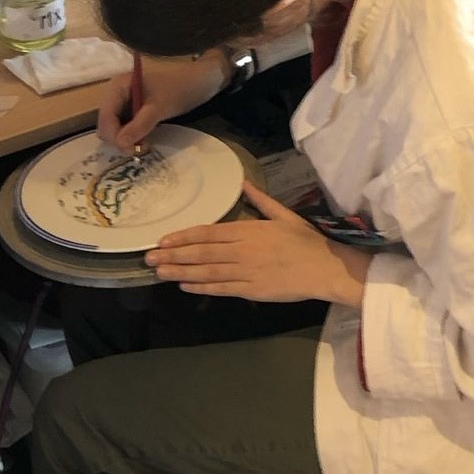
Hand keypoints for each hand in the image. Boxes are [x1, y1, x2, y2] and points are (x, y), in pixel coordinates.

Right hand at [96, 48, 231, 151]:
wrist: (199, 82)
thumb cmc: (179, 88)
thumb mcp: (159, 107)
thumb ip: (139, 125)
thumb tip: (120, 144)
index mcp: (118, 86)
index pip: (105, 115)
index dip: (113, 134)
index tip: (129, 150)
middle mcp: (117, 93)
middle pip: (106, 123)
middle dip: (118, 138)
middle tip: (137, 150)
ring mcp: (125, 102)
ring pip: (115, 127)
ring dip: (125, 139)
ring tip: (142, 146)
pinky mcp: (134, 110)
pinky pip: (126, 127)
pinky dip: (132, 136)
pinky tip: (143, 141)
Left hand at [145, 181, 371, 306]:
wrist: (325, 268)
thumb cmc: (305, 241)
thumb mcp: (284, 215)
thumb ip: (261, 200)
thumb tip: (245, 182)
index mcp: (248, 229)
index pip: (208, 232)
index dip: (183, 236)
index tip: (163, 241)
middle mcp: (241, 250)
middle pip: (201, 252)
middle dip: (173, 255)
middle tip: (148, 259)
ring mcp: (245, 272)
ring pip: (206, 271)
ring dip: (180, 271)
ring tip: (159, 273)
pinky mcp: (251, 291)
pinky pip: (221, 289)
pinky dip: (201, 287)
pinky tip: (185, 285)